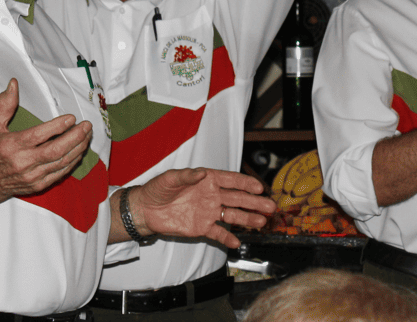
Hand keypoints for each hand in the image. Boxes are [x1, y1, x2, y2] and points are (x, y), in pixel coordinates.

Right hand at [0, 79, 92, 200]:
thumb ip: (4, 105)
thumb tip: (13, 84)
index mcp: (11, 146)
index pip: (39, 136)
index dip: (58, 127)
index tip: (71, 117)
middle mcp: (22, 163)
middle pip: (56, 150)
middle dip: (75, 137)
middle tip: (87, 125)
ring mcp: (31, 176)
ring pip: (61, 162)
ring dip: (78, 148)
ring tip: (87, 135)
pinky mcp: (37, 185)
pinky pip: (60, 174)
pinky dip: (72, 162)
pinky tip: (79, 150)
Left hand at [136, 168, 275, 248]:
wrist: (145, 210)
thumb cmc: (157, 189)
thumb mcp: (170, 179)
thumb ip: (186, 176)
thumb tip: (201, 174)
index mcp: (208, 180)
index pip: (231, 180)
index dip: (245, 183)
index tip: (259, 187)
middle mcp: (212, 195)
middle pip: (238, 199)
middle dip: (255, 202)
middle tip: (270, 206)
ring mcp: (208, 212)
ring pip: (232, 215)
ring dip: (247, 219)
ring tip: (261, 222)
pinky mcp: (201, 227)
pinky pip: (218, 233)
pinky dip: (227, 237)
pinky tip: (237, 242)